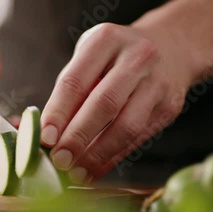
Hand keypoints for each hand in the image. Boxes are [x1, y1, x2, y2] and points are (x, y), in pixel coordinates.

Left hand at [41, 23, 198, 183]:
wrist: (171, 46)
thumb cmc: (115, 56)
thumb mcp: (89, 56)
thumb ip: (68, 89)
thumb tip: (41, 131)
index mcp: (106, 40)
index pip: (76, 81)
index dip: (58, 112)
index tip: (44, 138)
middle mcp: (136, 58)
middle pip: (104, 104)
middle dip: (78, 137)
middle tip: (58, 160)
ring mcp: (157, 83)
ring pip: (126, 126)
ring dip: (97, 154)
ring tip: (75, 172)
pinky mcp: (169, 107)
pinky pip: (138, 139)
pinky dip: (113, 158)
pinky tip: (94, 170)